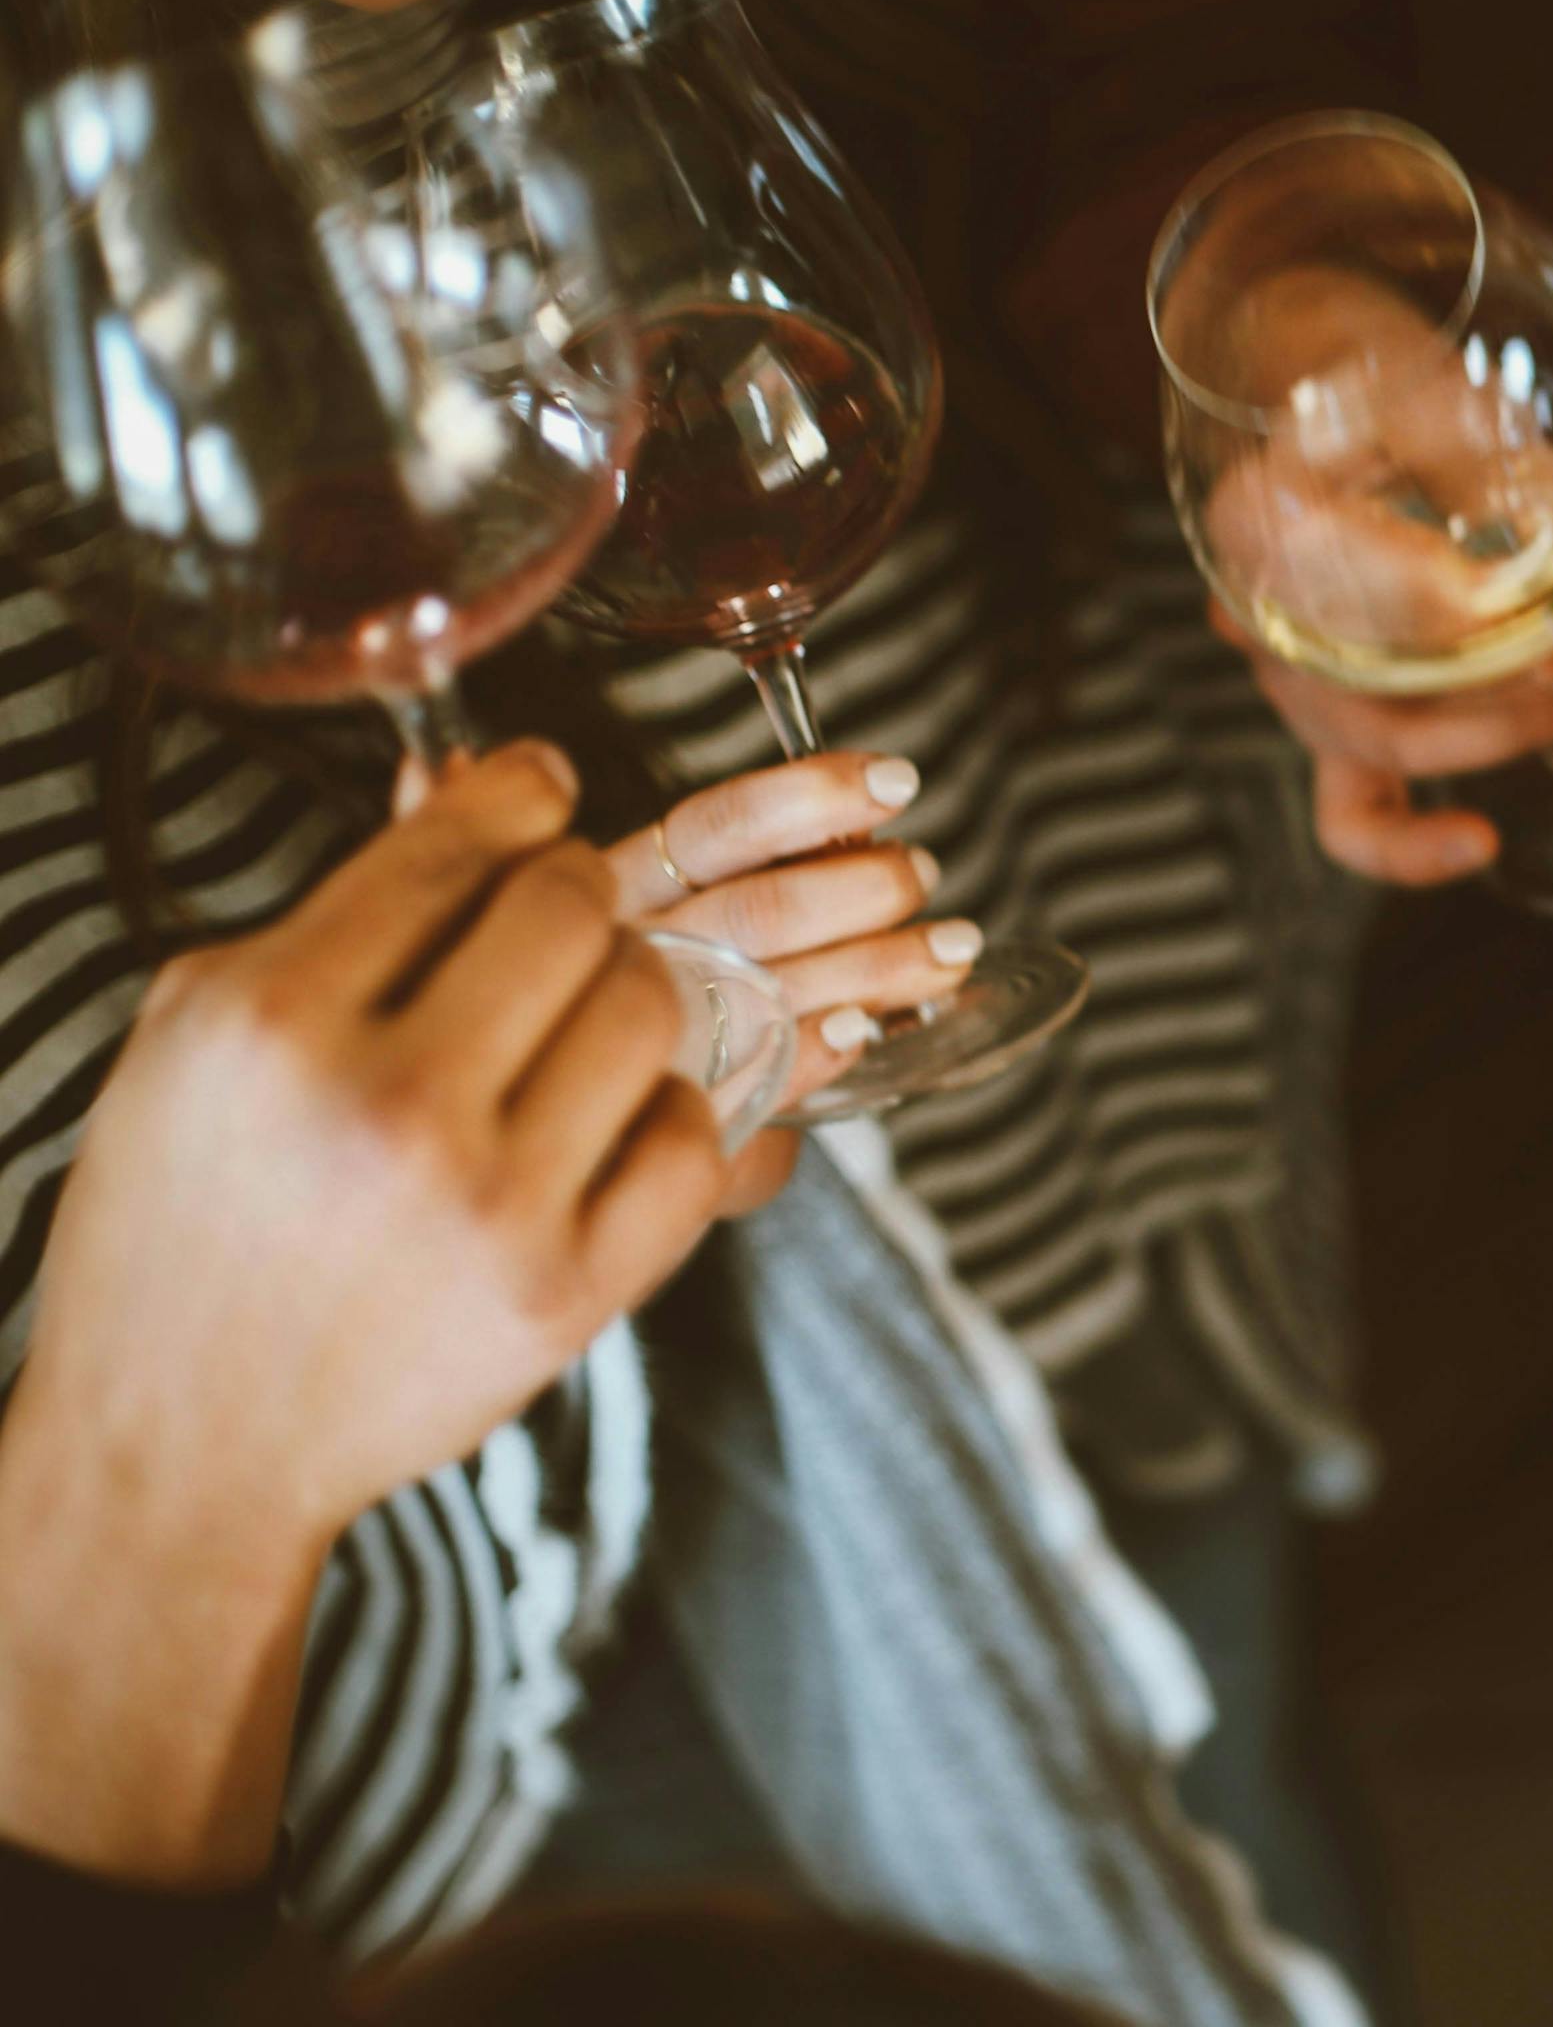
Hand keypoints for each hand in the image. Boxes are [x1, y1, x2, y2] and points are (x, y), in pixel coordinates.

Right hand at [22, 740, 726, 1563]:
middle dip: (576, 893)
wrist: (183, 1447)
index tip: (544, 790)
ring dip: (630, 994)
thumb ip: (336, 915)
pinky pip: (691, 1141)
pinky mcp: (568, 1293)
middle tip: (560, 916)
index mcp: (272, 1021)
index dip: (519, 796)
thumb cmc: (181, 1230)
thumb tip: (474, 784)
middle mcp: (387, 1104)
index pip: (451, 850)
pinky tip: (613, 1122)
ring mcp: (490, 1204)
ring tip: (580, 1020)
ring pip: (648, 1009)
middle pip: (572, 911)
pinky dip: (669, 1115)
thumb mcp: (197, 1043)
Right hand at [610, 751, 961, 1205]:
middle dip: (865, 886)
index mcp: (629, 884)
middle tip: (922, 873)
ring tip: (951, 946)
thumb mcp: (698, 905)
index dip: (809, 797)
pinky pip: (764, 1074)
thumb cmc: (677, 986)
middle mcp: (634, 954)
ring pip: (775, 987)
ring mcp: (656, 1034)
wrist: (612, 1122)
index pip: (715, 827)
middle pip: (758, 908)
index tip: (894, 781)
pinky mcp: (684, 1107)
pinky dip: (823, 1045)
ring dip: (880, 962)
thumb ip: (768, 866)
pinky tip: (866, 1026)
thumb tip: (867, 835)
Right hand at [1187, 268, 1552, 884]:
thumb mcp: (1412, 381)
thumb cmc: (1370, 385)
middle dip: (1502, 697)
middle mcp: (1261, 616)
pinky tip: (1480, 842)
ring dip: (1499, 737)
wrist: (1324, 394)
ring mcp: (1299, 680)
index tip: (1523, 603)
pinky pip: (1353, 816)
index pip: (1347, 585)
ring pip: (1381, 751)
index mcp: (1257, 520)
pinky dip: (1408, 846)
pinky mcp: (1339, 723)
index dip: (1438, 606)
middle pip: (1373, 695)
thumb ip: (1468, 439)